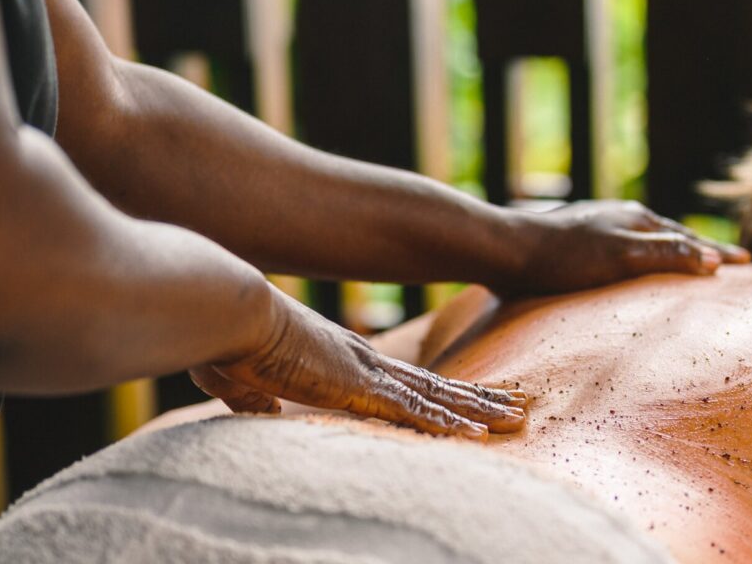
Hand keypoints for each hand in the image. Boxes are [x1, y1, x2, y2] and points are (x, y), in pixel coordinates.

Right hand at [190, 286, 527, 439]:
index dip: (442, 391)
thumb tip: (263, 413)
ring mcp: (366, 374)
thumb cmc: (232, 342)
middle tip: (519, 406)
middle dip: (479, 398)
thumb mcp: (242, 379)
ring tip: (519, 420)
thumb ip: (255, 398)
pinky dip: (448, 425)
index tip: (471, 399)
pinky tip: (478, 436)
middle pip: (436, 385)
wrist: (234, 315)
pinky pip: (414, 412)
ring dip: (479, 411)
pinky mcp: (360, 387)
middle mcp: (365, 362)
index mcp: (342, 359)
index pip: (405, 380)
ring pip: (438, 397)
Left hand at [503, 199, 750, 294]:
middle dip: (700, 248)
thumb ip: (666, 256)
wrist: (507, 251)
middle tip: (727, 261)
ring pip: (646, 241)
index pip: (689, 239)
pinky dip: (642, 259)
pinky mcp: (575, 245)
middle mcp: (618, 219)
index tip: (747, 261)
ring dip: (671, 251)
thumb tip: (713, 261)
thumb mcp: (622, 257)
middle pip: (671, 235)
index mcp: (635, 219)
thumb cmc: (563, 256)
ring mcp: (597, 229)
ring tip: (686, 262)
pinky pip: (623, 250)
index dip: (717, 252)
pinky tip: (631, 270)